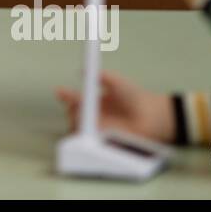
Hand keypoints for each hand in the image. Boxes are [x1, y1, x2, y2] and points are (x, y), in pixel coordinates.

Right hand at [55, 71, 175, 142]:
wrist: (151, 115)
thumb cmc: (135, 96)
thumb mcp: (117, 82)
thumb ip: (101, 76)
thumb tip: (82, 71)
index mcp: (95, 101)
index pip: (75, 99)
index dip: (66, 95)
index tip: (59, 91)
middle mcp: (94, 115)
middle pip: (73, 113)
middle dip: (71, 109)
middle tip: (75, 104)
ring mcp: (98, 128)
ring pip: (77, 126)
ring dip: (75, 122)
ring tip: (82, 116)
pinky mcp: (103, 140)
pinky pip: (87, 139)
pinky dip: (82, 134)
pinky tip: (86, 127)